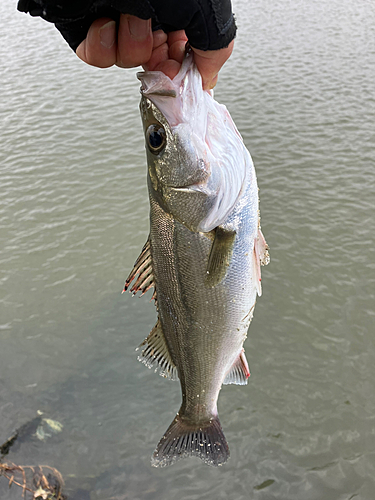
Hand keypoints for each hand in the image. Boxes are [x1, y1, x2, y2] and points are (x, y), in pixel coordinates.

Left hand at [76, 14, 232, 89]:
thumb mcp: (203, 9)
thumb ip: (215, 46)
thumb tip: (209, 77)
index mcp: (179, 9)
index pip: (186, 52)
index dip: (185, 68)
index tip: (184, 75)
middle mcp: (150, 14)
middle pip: (158, 61)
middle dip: (159, 64)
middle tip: (160, 58)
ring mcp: (121, 21)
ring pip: (130, 60)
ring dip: (132, 45)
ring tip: (130, 16)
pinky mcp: (92, 29)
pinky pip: (99, 57)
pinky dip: (102, 47)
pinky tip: (106, 23)